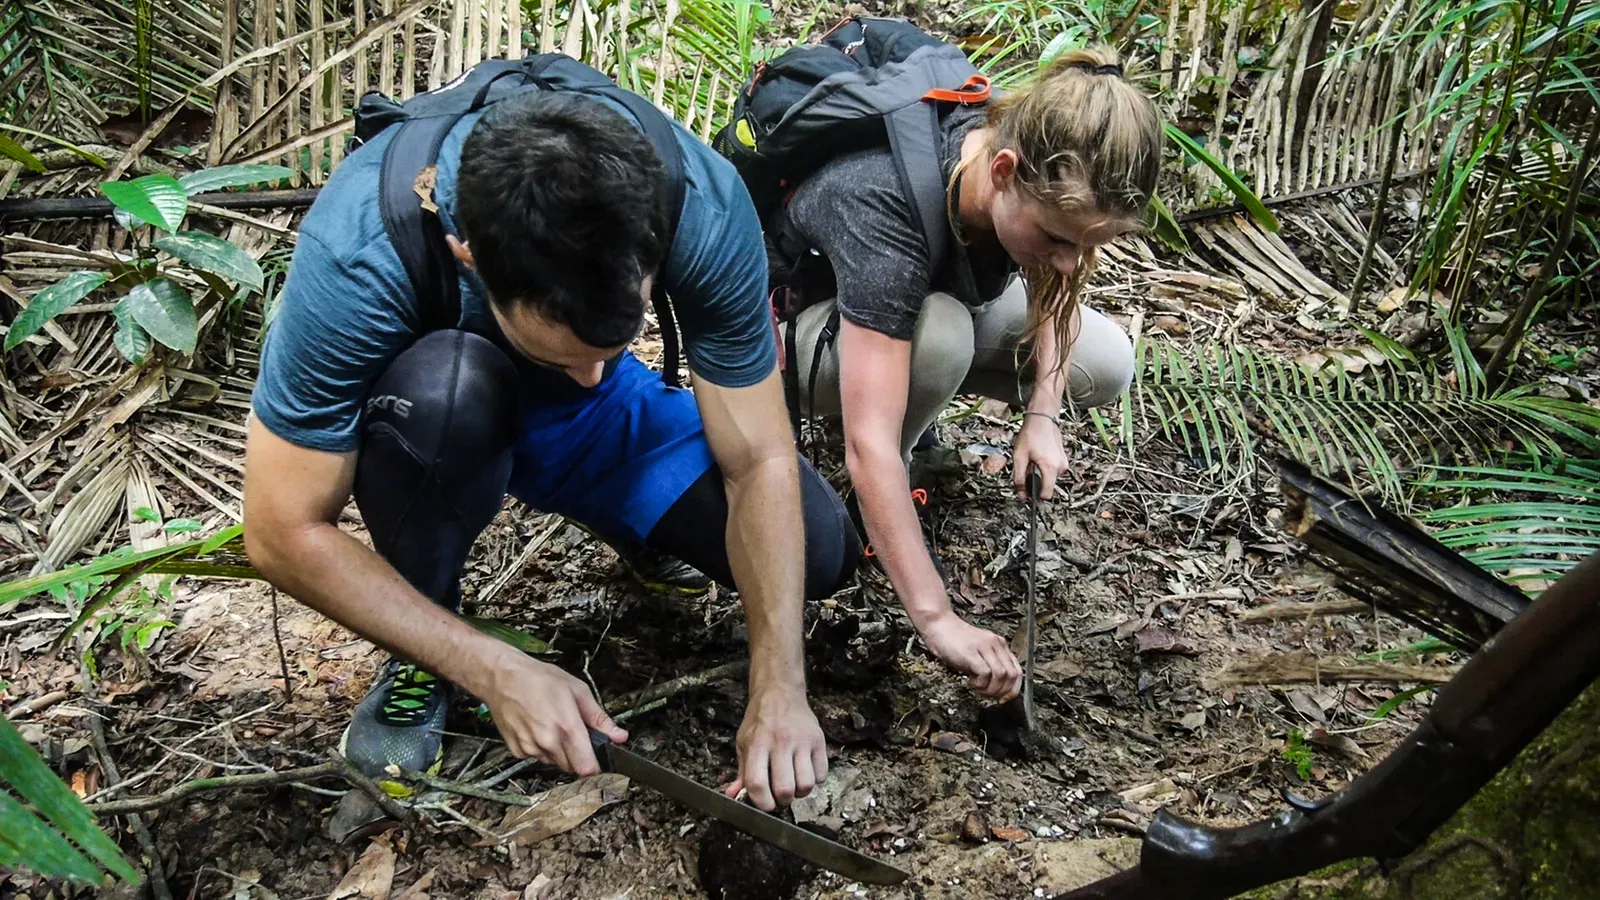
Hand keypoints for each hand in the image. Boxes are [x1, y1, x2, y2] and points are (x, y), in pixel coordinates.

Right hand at [477, 647, 626, 776]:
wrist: (502, 677)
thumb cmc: (539, 679)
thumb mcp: (578, 691)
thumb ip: (600, 718)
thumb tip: (619, 736)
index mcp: (567, 727)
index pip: (587, 768)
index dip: (596, 764)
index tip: (598, 756)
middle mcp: (548, 742)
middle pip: (572, 767)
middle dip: (578, 755)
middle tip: (574, 733)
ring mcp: (530, 748)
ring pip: (554, 763)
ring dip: (559, 752)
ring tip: (553, 726)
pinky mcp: (517, 750)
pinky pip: (537, 758)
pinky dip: (541, 749)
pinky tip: (538, 729)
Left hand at [723, 686, 828, 810]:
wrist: (780, 692)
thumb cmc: (759, 720)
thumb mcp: (743, 742)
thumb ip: (742, 772)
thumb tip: (734, 796)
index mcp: (757, 744)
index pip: (757, 783)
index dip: (761, 802)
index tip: (765, 804)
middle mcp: (780, 743)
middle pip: (785, 789)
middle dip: (782, 800)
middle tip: (780, 795)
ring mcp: (802, 742)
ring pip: (806, 785)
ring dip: (800, 792)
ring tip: (794, 783)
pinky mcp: (818, 740)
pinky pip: (822, 774)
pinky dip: (815, 780)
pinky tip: (805, 771)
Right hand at [916, 611, 1022, 699]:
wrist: (938, 624)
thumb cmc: (955, 641)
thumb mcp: (978, 652)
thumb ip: (989, 665)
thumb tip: (997, 688)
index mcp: (1000, 645)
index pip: (1018, 671)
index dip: (1013, 689)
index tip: (1004, 698)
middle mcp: (996, 644)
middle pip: (1012, 675)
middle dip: (1001, 691)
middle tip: (987, 694)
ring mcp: (984, 647)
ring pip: (1001, 675)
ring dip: (990, 689)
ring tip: (978, 688)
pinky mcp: (971, 652)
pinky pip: (985, 673)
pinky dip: (980, 684)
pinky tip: (971, 681)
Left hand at [1012, 413, 1066, 499]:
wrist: (1042, 418)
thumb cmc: (1030, 435)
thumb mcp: (1019, 457)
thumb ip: (1019, 478)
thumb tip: (1022, 495)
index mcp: (1050, 468)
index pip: (1046, 495)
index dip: (1035, 496)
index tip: (1027, 492)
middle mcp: (1060, 467)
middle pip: (1047, 486)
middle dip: (1036, 481)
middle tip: (1027, 467)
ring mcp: (1063, 463)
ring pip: (1049, 478)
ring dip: (1040, 473)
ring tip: (1032, 459)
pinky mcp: (1063, 459)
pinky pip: (1053, 470)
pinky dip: (1045, 468)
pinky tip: (1038, 456)